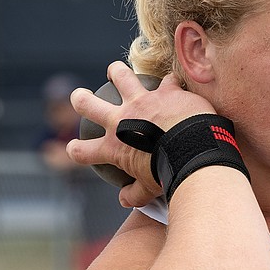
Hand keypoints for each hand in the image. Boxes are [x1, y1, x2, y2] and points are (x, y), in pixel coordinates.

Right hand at [67, 62, 215, 207]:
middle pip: (88, 105)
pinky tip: (173, 80)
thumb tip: (125, 200)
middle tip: (80, 97)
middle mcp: (121, 120)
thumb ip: (134, 194)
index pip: (83, 151)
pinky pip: (167, 81)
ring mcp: (142, 102)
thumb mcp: (149, 190)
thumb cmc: (168, 175)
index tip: (76, 149)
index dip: (76, 150)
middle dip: (81, 99)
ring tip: (115, 70)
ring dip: (117, 72)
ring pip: (121, 78)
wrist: (193, 153)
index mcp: (113, 147)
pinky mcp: (166, 92)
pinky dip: (169, 82)